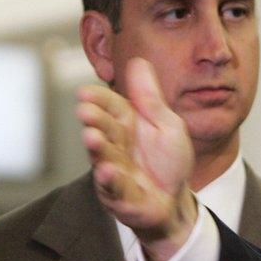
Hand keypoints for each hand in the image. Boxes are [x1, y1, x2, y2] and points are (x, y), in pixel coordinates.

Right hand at [76, 58, 195, 260]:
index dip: (99, 99)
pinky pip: (114, 188)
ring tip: (91, 137)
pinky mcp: (119, 197)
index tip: (85, 92)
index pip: (110, 106)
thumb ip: (149, 97)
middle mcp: (115, 145)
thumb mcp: (166, 123)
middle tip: (85, 111)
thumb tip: (138, 60)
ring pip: (102, 157)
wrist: (175, 199)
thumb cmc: (168, 159)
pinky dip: (110, 181)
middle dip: (93, 121)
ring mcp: (113, 171)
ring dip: (96, 148)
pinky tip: (107, 171)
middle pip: (102, 129)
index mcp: (126, 124)